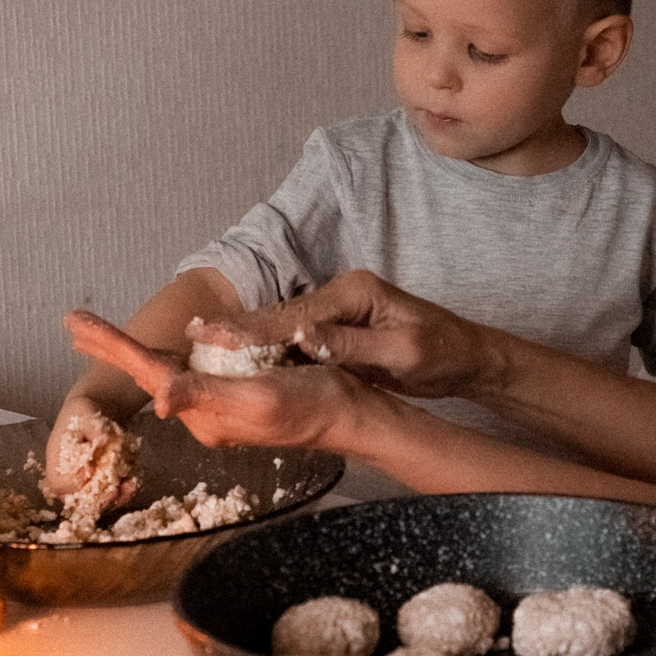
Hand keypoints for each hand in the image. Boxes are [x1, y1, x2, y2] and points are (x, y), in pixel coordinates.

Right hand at [41, 396, 121, 496]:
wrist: (93, 415)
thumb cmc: (82, 413)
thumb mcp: (83, 411)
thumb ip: (91, 427)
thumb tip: (103, 440)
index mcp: (56, 463)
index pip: (59, 484)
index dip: (73, 482)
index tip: (89, 469)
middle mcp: (69, 480)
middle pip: (80, 501)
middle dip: (100, 499)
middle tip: (115, 491)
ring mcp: (87, 486)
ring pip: (100, 502)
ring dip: (117, 498)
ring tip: (131, 485)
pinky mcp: (103, 486)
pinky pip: (114, 497)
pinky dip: (126, 492)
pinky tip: (134, 481)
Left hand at [63, 311, 364, 452]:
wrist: (354, 418)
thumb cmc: (314, 405)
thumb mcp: (260, 399)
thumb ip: (208, 397)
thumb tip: (160, 400)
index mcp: (204, 412)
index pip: (148, 373)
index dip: (111, 345)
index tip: (74, 321)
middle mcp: (205, 413)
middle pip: (148, 372)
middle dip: (111, 348)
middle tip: (73, 323)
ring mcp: (221, 407)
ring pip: (167, 374)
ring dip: (133, 354)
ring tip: (101, 337)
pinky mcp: (239, 397)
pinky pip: (193, 375)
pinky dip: (166, 359)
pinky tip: (161, 354)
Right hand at [210, 271, 499, 401]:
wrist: (466, 357)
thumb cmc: (442, 352)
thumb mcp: (403, 352)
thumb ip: (351, 345)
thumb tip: (304, 339)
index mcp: (354, 293)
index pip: (293, 315)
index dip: (251, 328)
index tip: (213, 333)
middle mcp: (340, 295)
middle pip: (279, 316)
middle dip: (235, 328)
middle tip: (189, 335)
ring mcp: (338, 313)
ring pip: (282, 329)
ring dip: (245, 340)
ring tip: (199, 347)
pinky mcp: (338, 332)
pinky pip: (295, 342)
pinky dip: (267, 351)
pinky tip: (239, 362)